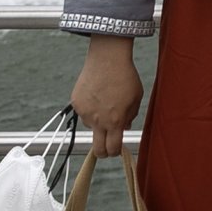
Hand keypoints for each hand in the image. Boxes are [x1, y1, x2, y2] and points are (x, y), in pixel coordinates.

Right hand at [70, 38, 142, 158]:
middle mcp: (98, 120)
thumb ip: (130, 117)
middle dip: (103, 152)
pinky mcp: (76, 103)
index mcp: (115, 121)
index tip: (116, 149)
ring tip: (105, 102)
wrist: (107, 58)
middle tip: (107, 146)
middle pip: (98, 148)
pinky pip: (83, 112)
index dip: (115, 152)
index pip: (113, 148)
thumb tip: (124, 128)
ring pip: (91, 126)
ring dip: (97, 122)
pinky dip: (90, 108)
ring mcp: (85, 112)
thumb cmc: (125, 76)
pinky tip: (96, 94)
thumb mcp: (136, 98)